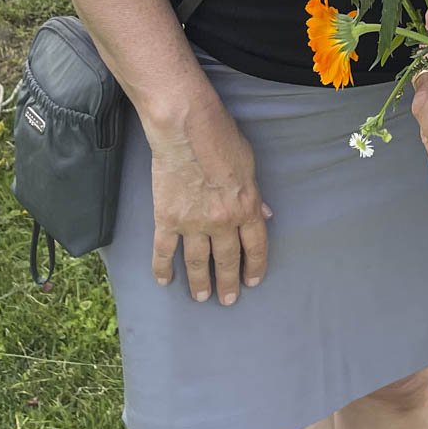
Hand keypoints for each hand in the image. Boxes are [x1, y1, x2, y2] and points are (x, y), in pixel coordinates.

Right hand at [148, 98, 271, 304]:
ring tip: (201, 297)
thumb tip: (265, 215)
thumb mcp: (250, 165)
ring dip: (199, 282)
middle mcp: (222, 222)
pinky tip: (163, 281)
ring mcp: (192, 223)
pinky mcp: (167, 218)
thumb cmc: (222, 138)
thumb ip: (256, 194)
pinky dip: (162, 267)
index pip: (255, 246)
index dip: (255, 266)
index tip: (253, 281)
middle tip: (228, 300)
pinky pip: (164, 250)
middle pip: (227, 260)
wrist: (187, 129)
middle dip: (228, 283)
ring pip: (197, 262)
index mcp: (247, 208)